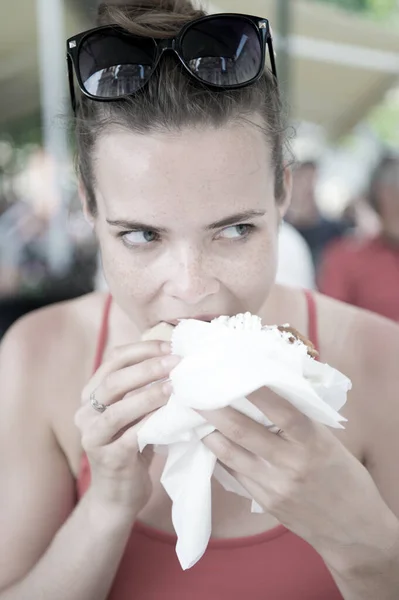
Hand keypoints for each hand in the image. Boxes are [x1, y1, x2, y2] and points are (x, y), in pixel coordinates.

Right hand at [75, 341, 179, 518]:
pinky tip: (171, 414)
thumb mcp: (133, 413)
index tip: (170, 346)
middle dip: (147, 368)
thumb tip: (174, 357)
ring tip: (175, 386)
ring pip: (118, 409)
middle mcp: (85, 414)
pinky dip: (152, 422)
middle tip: (176, 363)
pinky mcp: (108, 460)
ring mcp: (93, 438)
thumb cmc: (132, 446)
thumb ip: (142, 388)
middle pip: (113, 382)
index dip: (142, 349)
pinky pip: (131, 436)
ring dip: (150, 394)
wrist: (119, 496)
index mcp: (91, 395)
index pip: (113, 360)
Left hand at [201, 388, 387, 562]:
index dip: (255, 391)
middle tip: (193, 392)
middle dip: (214, 410)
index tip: (231, 372)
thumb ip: (300, 421)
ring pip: (230, 454)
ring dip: (208, 432)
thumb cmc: (344, 476)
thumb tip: (269, 393)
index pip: (281, 411)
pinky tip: (208, 441)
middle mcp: (290, 463)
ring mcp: (274, 485)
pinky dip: (219, 455)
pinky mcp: (264, 501)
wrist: (353, 530)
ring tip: (193, 414)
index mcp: (312, 442)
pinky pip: (233, 473)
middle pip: (243, 432)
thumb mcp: (329, 443)